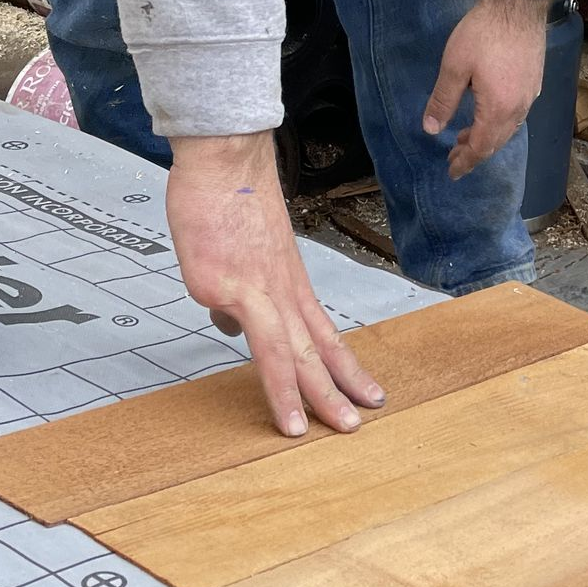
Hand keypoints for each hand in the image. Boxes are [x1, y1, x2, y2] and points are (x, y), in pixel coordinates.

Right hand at [166, 133, 383, 435]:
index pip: (323, 334)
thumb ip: (239, 292)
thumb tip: (230, 325)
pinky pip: (260, 342)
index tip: (366, 392)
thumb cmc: (225, 197)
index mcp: (287, 284)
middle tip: (360, 423)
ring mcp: (257, 291)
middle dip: (341, 390)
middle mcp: (282, 291)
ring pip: (296, 354)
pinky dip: (276, 381)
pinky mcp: (228, 287)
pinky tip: (283, 410)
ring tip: (332, 428)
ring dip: (316, 396)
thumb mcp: (237, 251)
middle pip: (319, 349)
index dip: (344, 366)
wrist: (221, 158)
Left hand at [423, 0, 549, 180]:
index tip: (452, 172)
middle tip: (454, 158)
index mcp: (497, 109)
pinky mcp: (533, 84)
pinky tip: (487, 115)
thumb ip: (443, 100)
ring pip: (507, 130)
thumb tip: (431, 129)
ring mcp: (529, 97)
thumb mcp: (454, 66)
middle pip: (496, 143)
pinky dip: (498, 124)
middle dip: (474, 154)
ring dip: (486, 138)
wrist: (517, 4)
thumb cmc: (484, 32)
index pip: (480, 147)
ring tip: (465, 138)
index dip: (465, 162)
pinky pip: (515, 116)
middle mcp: (518, 109)